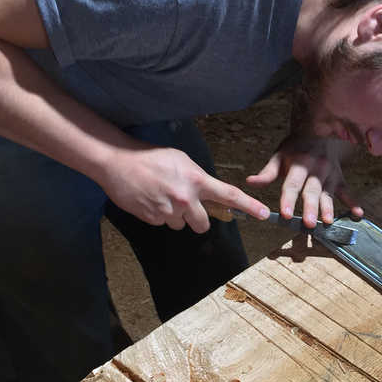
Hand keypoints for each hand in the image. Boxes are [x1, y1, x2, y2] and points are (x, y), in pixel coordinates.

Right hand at [97, 145, 269, 232]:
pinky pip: (163, 223)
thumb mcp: (181, 160)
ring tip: (161, 195)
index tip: (264, 214)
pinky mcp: (153, 219)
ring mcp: (168, 211)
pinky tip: (150, 199)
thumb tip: (208, 193)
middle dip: (197, 218)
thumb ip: (198, 178)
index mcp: (196, 181)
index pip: (228, 195)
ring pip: (181, 224)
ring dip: (175, 215)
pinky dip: (159, 215)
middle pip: (203, 224)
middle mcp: (186, 199)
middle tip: (184, 204)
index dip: (248, 206)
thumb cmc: (150, 157)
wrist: (117, 162)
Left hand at [246, 136, 362, 227]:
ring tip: (328, 222)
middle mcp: (316, 169)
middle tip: (309, 224)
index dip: (288, 199)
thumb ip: (267, 172)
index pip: (292, 184)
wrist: (319, 133)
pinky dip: (353, 202)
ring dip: (329, 208)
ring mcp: (330, 175)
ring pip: (329, 194)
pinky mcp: (339, 178)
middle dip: (311, 208)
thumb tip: (250, 182)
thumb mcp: (279, 156)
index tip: (286, 214)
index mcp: (299, 164)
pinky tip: (358, 213)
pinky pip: (347, 191)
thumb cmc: (295, 148)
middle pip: (312, 191)